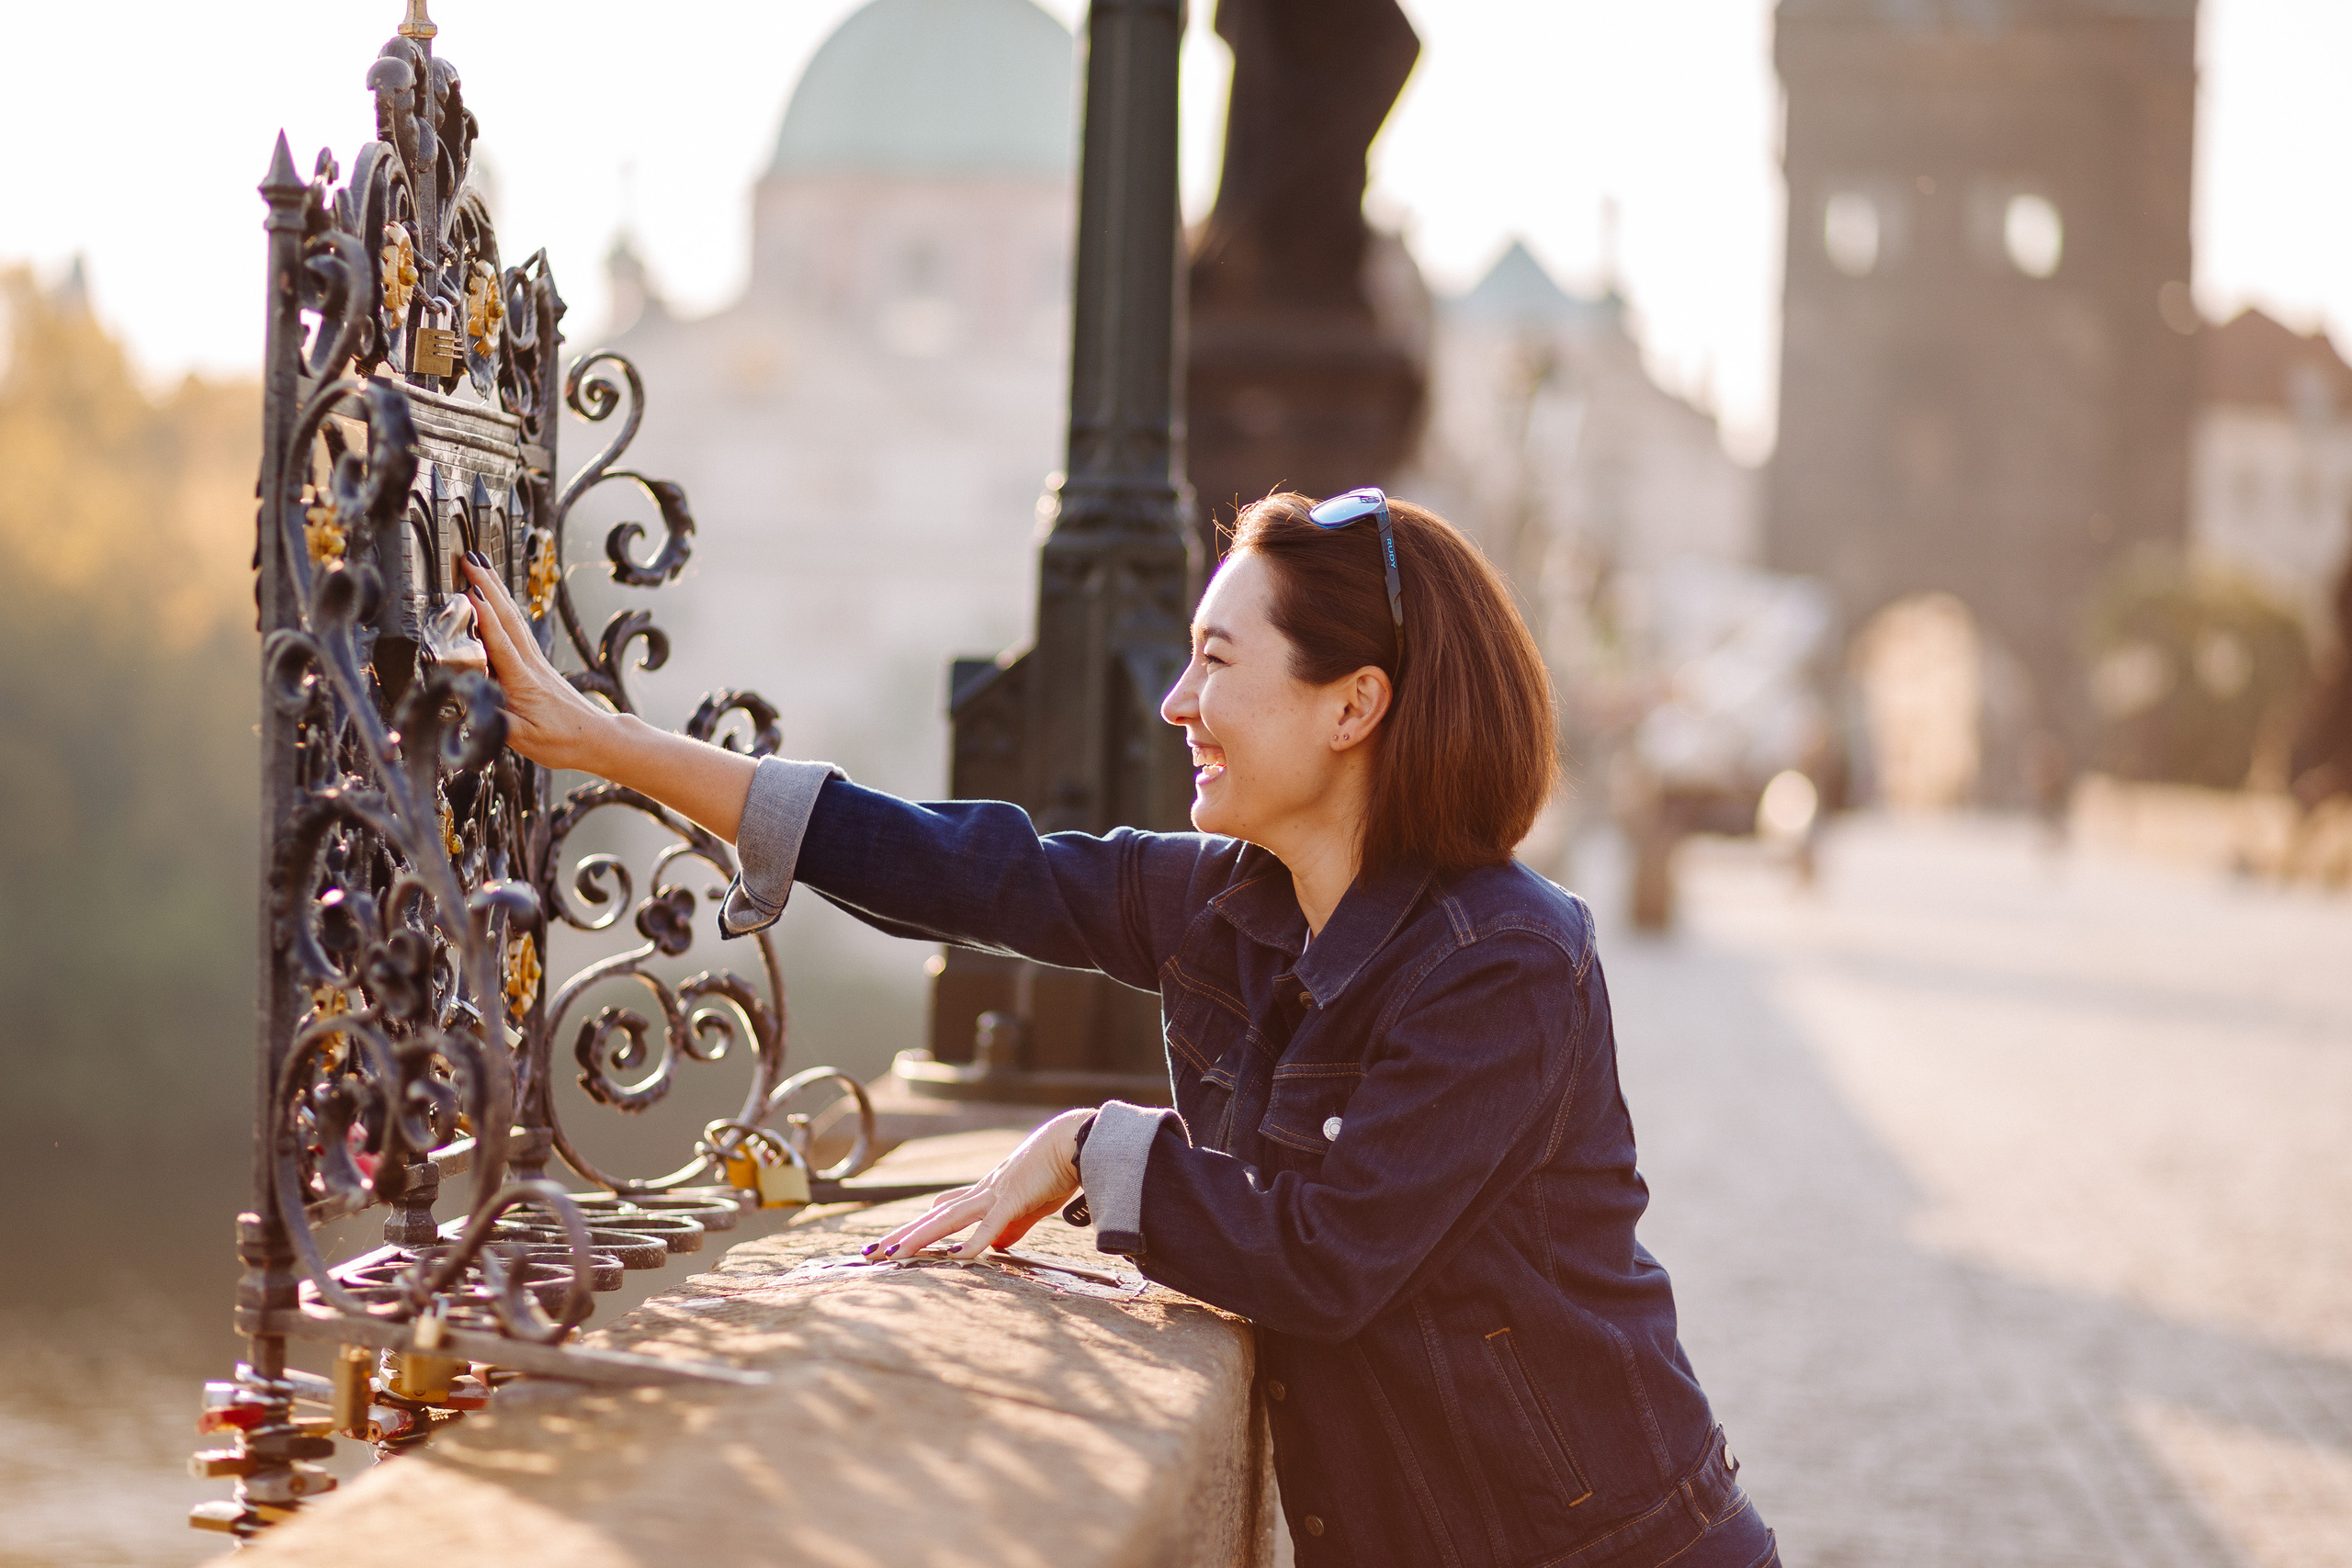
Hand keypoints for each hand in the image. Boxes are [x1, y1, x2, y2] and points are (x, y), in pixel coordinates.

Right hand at [461, 557, 616, 772]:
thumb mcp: (527, 742)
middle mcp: (530, 665)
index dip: (484, 617)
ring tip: (481, 566)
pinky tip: (499, 600)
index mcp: (523, 682)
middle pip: (507, 619)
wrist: (597, 739)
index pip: (500, 643)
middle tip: (469, 558)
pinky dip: (505, 609)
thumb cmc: (564, 742)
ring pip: (513, 619)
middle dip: (488, 586)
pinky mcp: (537, 666)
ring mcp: (535, 663)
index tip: (469, 591)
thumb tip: (476, 712)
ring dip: (497, 590)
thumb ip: (500, 726)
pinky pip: (517, 630)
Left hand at [866, 1108, 1091, 1261]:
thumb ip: (1012, 1226)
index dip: (917, 1228)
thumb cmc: (1055, 1170)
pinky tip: (955, 1257)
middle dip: (901, 1237)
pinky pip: (989, 1225)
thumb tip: (997, 1247)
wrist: (1074, 1141)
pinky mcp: (1014, 1199)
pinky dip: (972, 1242)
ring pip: (947, 1220)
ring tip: (892, 1255)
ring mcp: (994, 1194)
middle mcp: (981, 1192)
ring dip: (918, 1239)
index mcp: (985, 1193)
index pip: (942, 1212)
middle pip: (932, 1217)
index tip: (895, 1241)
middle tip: (870, 1252)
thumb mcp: (1029, 1204)